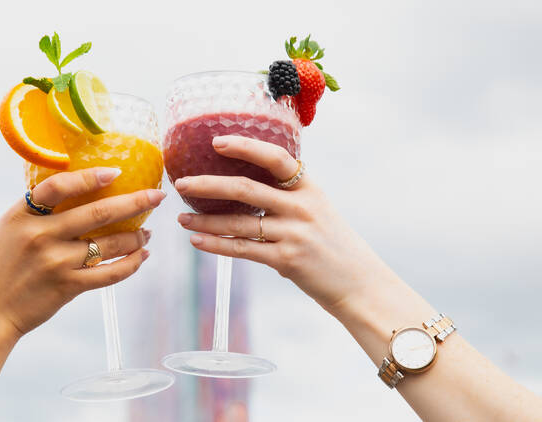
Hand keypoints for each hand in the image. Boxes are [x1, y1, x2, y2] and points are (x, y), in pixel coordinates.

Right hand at [0, 167, 165, 336]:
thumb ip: (35, 212)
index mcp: (22, 215)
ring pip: (110, 245)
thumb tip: (71, 189)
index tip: (115, 171)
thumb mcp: (6, 229)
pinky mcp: (68, 287)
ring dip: (135, 237)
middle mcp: (40, 236)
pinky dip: (131, 264)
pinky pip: (109, 274)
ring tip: (147, 232)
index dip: (90, 176)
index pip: (59, 186)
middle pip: (98, 213)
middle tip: (156, 196)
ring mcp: (56, 263)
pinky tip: (141, 256)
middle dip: (134, 202)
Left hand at [174, 136, 397, 312]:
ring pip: (238, 222)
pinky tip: (197, 240)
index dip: (245, 147)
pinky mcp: (287, 259)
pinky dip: (216, 244)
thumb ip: (288, 197)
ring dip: (205, 219)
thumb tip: (244, 188)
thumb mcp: (317, 210)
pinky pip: (243, 249)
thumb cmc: (333, 245)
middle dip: (208, 184)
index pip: (274, 158)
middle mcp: (301, 206)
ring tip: (181, 218)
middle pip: (245, 189)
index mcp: (308, 187)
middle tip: (181, 183)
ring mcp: (294, 233)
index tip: (216, 142)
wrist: (359, 283)